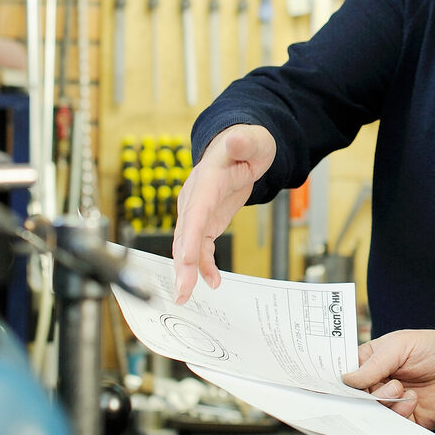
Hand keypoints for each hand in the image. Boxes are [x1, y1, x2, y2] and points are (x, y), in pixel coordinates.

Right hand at [171, 124, 276, 301]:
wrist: (241, 146)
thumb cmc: (247, 143)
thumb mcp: (253, 139)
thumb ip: (243, 141)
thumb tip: (235, 138)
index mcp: (206, 180)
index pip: (195, 211)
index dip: (190, 235)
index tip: (185, 258)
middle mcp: (195, 199)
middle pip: (185, 234)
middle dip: (182, 264)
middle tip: (181, 291)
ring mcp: (197, 212)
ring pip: (187, 245)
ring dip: (186, 271)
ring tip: (185, 296)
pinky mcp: (205, 221)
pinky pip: (200, 248)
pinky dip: (203, 266)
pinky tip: (212, 282)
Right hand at [343, 329, 434, 429]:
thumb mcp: (400, 346)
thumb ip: (373, 363)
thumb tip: (347, 379)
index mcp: (371, 362)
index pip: (345, 375)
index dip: (339, 382)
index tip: (334, 387)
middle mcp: (377, 384)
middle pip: (354, 398)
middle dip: (364, 394)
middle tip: (388, 385)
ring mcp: (389, 404)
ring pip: (370, 413)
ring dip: (384, 402)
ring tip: (402, 390)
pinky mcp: (404, 421)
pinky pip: (390, 426)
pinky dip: (398, 415)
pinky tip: (413, 401)